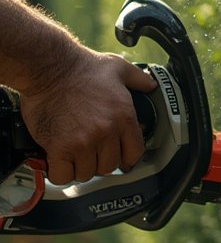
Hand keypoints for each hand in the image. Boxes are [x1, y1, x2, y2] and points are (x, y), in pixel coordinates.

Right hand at [20, 48, 157, 184]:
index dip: (125, 158)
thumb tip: (151, 85)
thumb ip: (139, 79)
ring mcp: (83, 142)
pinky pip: (63, 176)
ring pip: (87, 173)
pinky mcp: (60, 148)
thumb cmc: (79, 66)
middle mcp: (106, 133)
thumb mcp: (118, 67)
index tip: (118, 158)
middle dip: (100, 161)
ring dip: (80, 167)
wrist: (48, 66)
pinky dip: (60, 172)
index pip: (134, 153)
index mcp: (124, 117)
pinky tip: (58, 162)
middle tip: (90, 152)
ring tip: (73, 155)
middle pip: (109, 167)